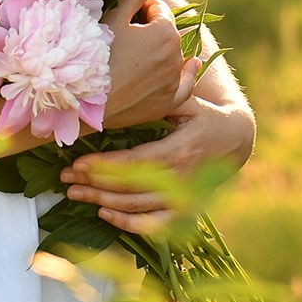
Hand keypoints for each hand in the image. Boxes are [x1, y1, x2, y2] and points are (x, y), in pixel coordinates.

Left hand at [59, 89, 254, 233]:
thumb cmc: (206, 117)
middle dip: (94, 185)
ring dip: (102, 202)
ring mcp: (183, 200)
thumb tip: (146, 76)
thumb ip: (169, 94)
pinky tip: (103, 214)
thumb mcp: (191, 102)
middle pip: (130, 188)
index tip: (78, 163)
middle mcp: (181, 180)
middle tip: (65, 179)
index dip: (105, 167)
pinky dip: (127, 224)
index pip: (136, 164)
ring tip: (74, 193)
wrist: (236, 144)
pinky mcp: (184, 212)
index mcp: (180, 151)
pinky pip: (153, 225)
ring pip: (136, 207)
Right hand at [102, 0, 197, 129]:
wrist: (82, 98)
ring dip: (160, 50)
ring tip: (135, 54)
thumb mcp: (114, 16)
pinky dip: (188, 75)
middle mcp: (175, 56)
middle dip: (149, 29)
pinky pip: (184, 86)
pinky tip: (192, 65)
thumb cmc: (96, 53)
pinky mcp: (166, 103)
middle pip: (165, 32)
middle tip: (123, 37)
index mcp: (165, 32)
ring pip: (172, 56)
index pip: (158, 9)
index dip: (139, 9)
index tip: (122, 16)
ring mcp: (172, 82)